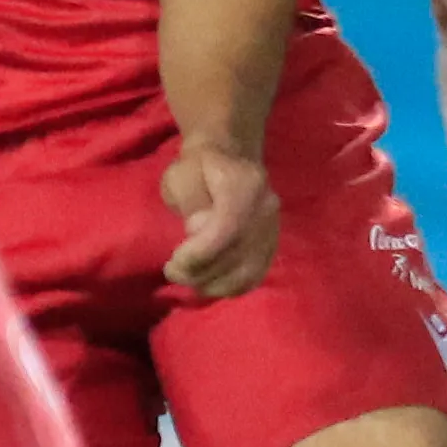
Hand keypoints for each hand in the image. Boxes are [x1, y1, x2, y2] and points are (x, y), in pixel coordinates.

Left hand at [161, 136, 278, 300]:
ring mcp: (273, 229)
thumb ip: (191, 202)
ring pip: (248, 272)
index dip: (201, 254)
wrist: (230, 159)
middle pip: (238, 255)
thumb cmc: (199, 168)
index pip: (228, 228)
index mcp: (246, 184)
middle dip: (200, 272)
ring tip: (189, 278)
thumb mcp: (183, 176)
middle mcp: (267, 208)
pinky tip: (207, 283)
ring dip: (213, 285)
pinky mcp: (272, 246)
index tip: (174, 262)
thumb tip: (199, 232)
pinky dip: (228, 287)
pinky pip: (254, 277)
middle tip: (173, 272)